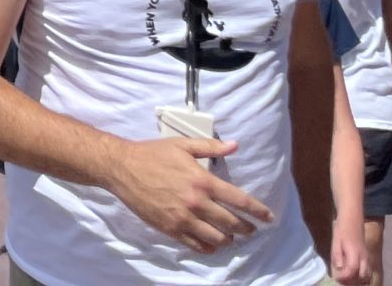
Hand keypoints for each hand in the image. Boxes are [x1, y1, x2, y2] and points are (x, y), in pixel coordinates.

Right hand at [106, 136, 269, 254]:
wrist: (122, 167)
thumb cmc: (153, 153)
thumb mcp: (182, 145)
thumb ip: (211, 147)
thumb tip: (235, 145)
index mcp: (202, 180)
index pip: (239, 200)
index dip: (258, 210)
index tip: (268, 217)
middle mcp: (196, 202)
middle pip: (232, 222)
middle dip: (246, 228)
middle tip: (250, 229)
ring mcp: (183, 218)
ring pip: (217, 237)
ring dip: (229, 238)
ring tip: (230, 235)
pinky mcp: (170, 228)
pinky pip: (197, 245)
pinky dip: (209, 246)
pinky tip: (212, 242)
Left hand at [330, 220, 368, 285]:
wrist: (353, 223)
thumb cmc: (342, 233)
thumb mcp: (335, 243)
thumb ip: (337, 257)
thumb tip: (338, 268)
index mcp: (355, 253)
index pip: (352, 270)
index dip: (344, 277)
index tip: (337, 278)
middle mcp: (364, 258)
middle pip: (362, 276)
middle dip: (352, 281)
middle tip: (342, 280)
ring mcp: (368, 259)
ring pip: (367, 276)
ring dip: (358, 281)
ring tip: (347, 279)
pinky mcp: (369, 260)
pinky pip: (368, 273)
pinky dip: (362, 278)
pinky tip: (354, 276)